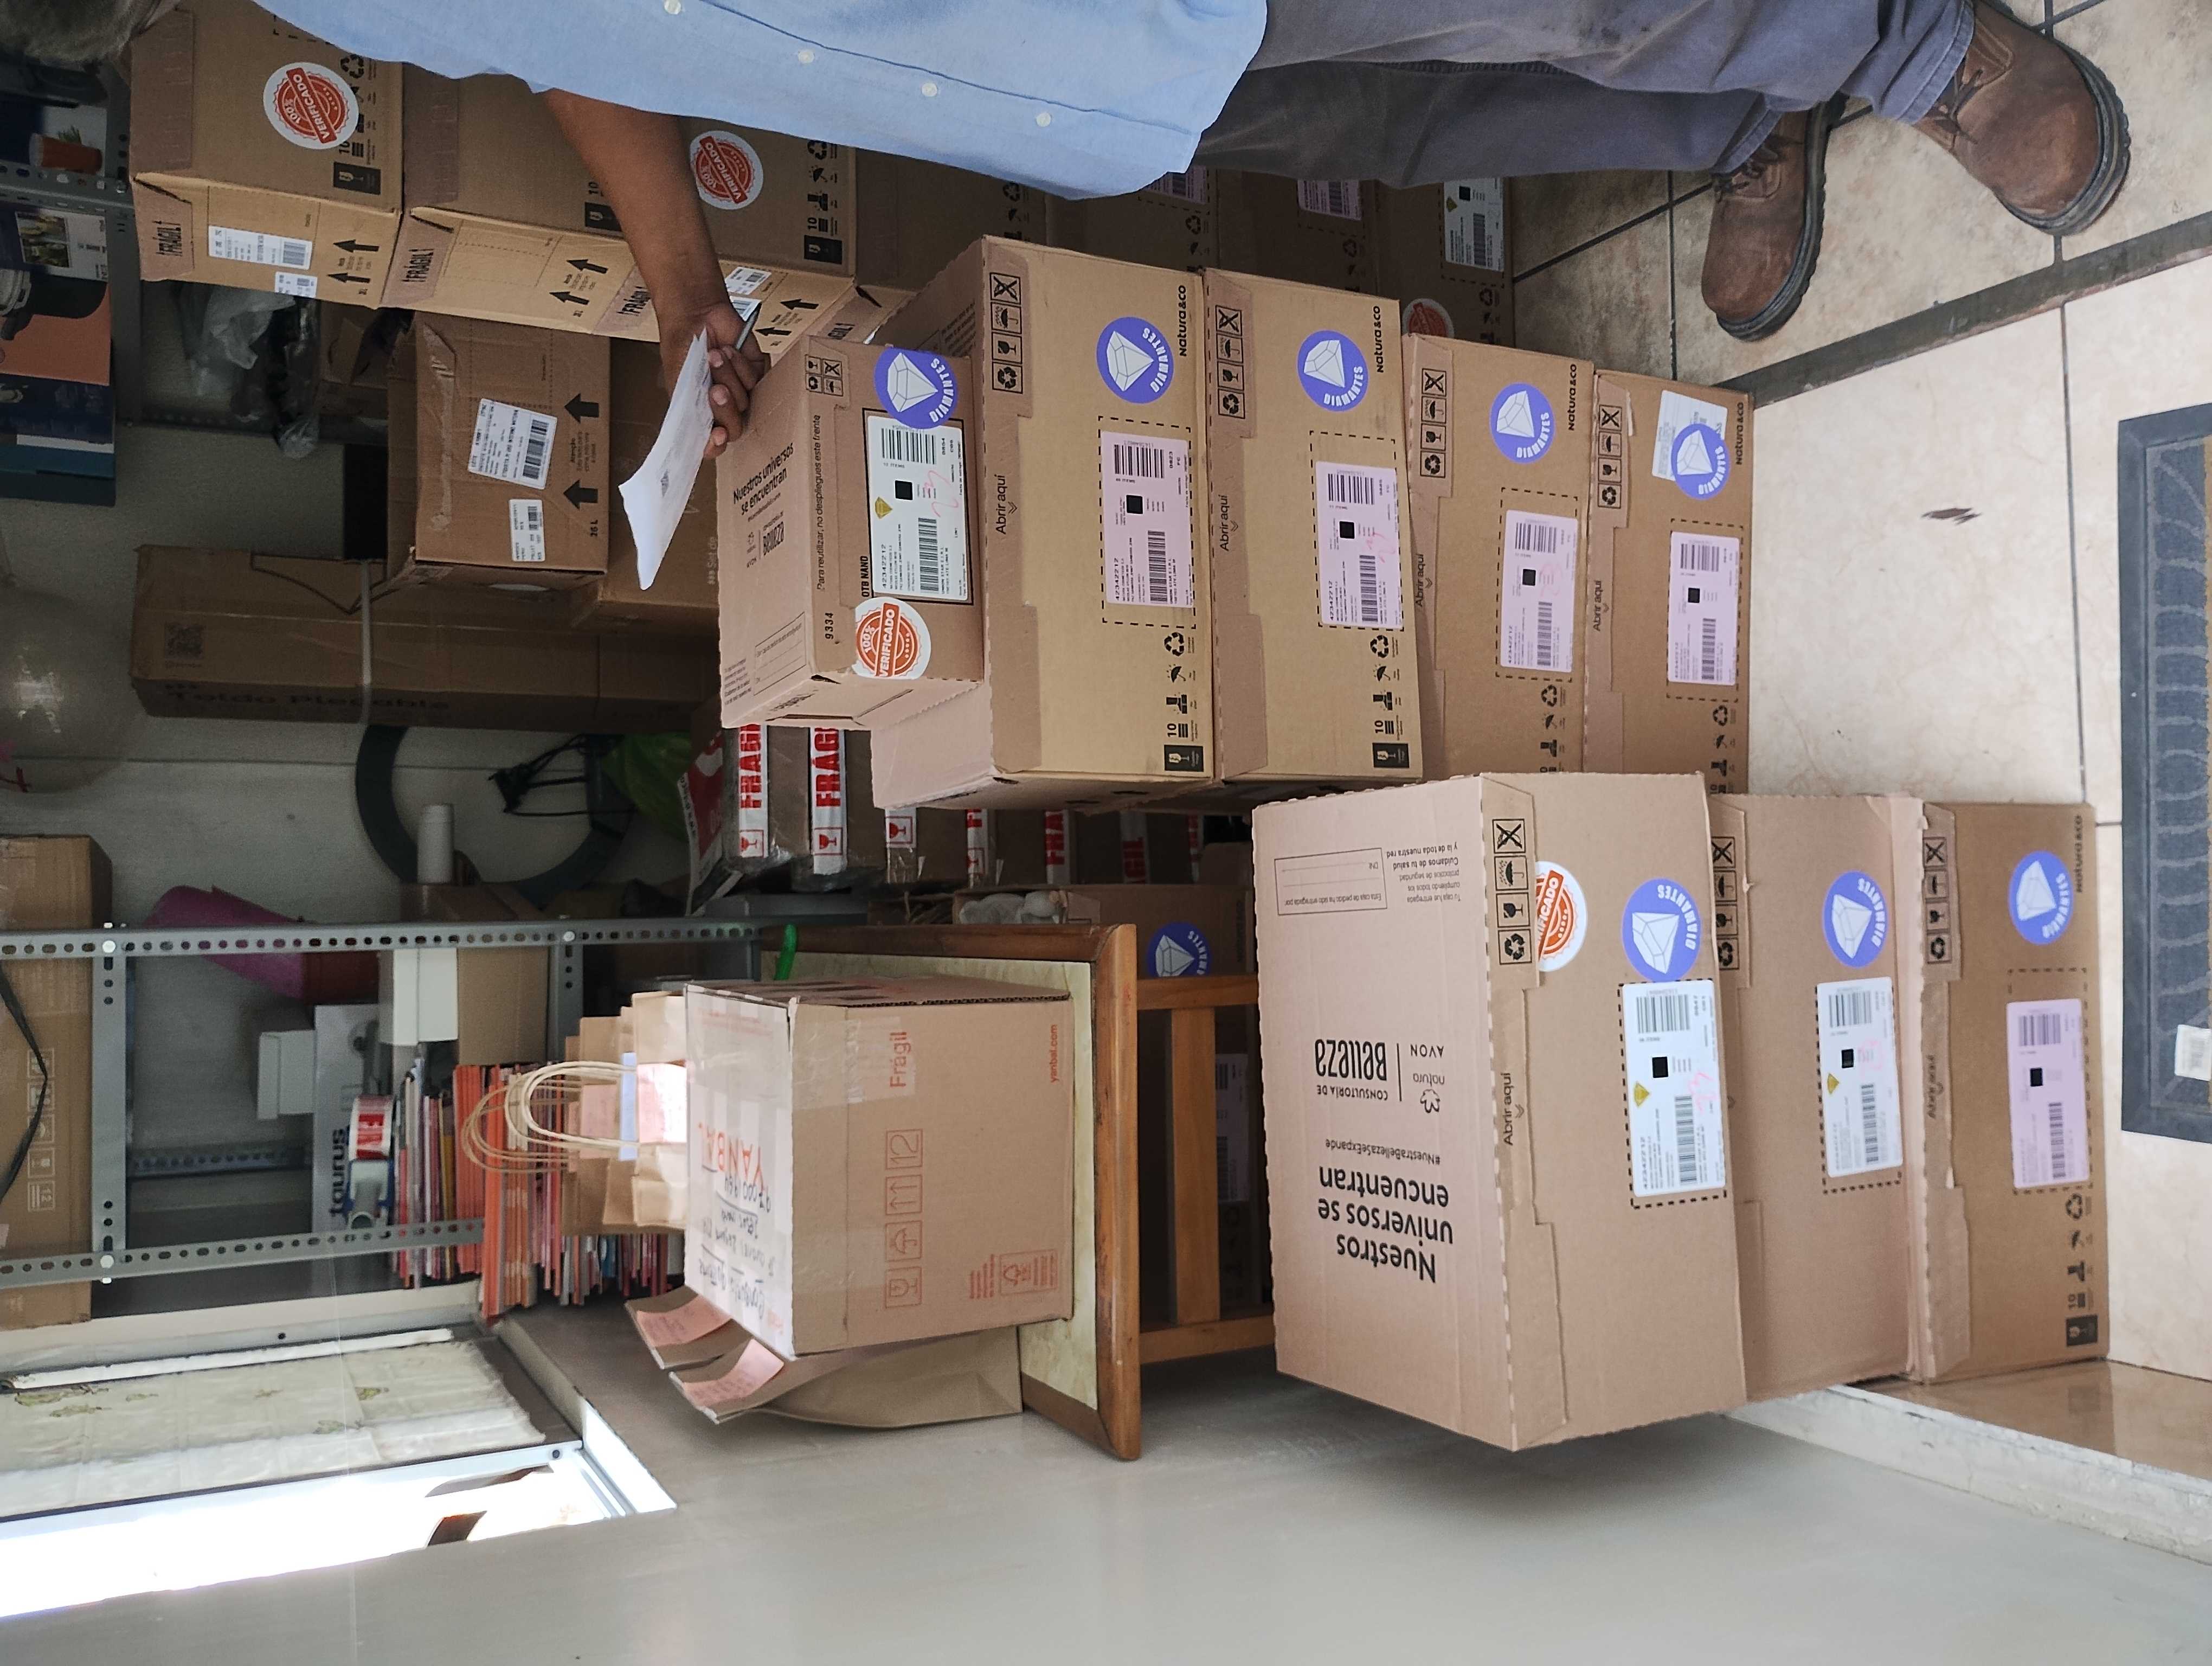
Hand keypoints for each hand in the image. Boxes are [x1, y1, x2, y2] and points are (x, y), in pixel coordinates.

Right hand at [661, 297, 766, 456]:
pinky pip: (756, 381)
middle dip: (724, 408)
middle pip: (734, 427)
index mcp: (702, 415)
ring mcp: (741, 391)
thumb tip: (701, 442)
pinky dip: (740, 366)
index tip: (718, 435)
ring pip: (745, 402)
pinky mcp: (757, 373)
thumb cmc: (681, 348)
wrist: (694, 314)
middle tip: (715, 389)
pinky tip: (728, 350)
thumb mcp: (678, 385)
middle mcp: (723, 407)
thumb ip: (689, 414)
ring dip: (728, 377)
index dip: (716, 445)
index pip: (713, 444)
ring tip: (713, 356)